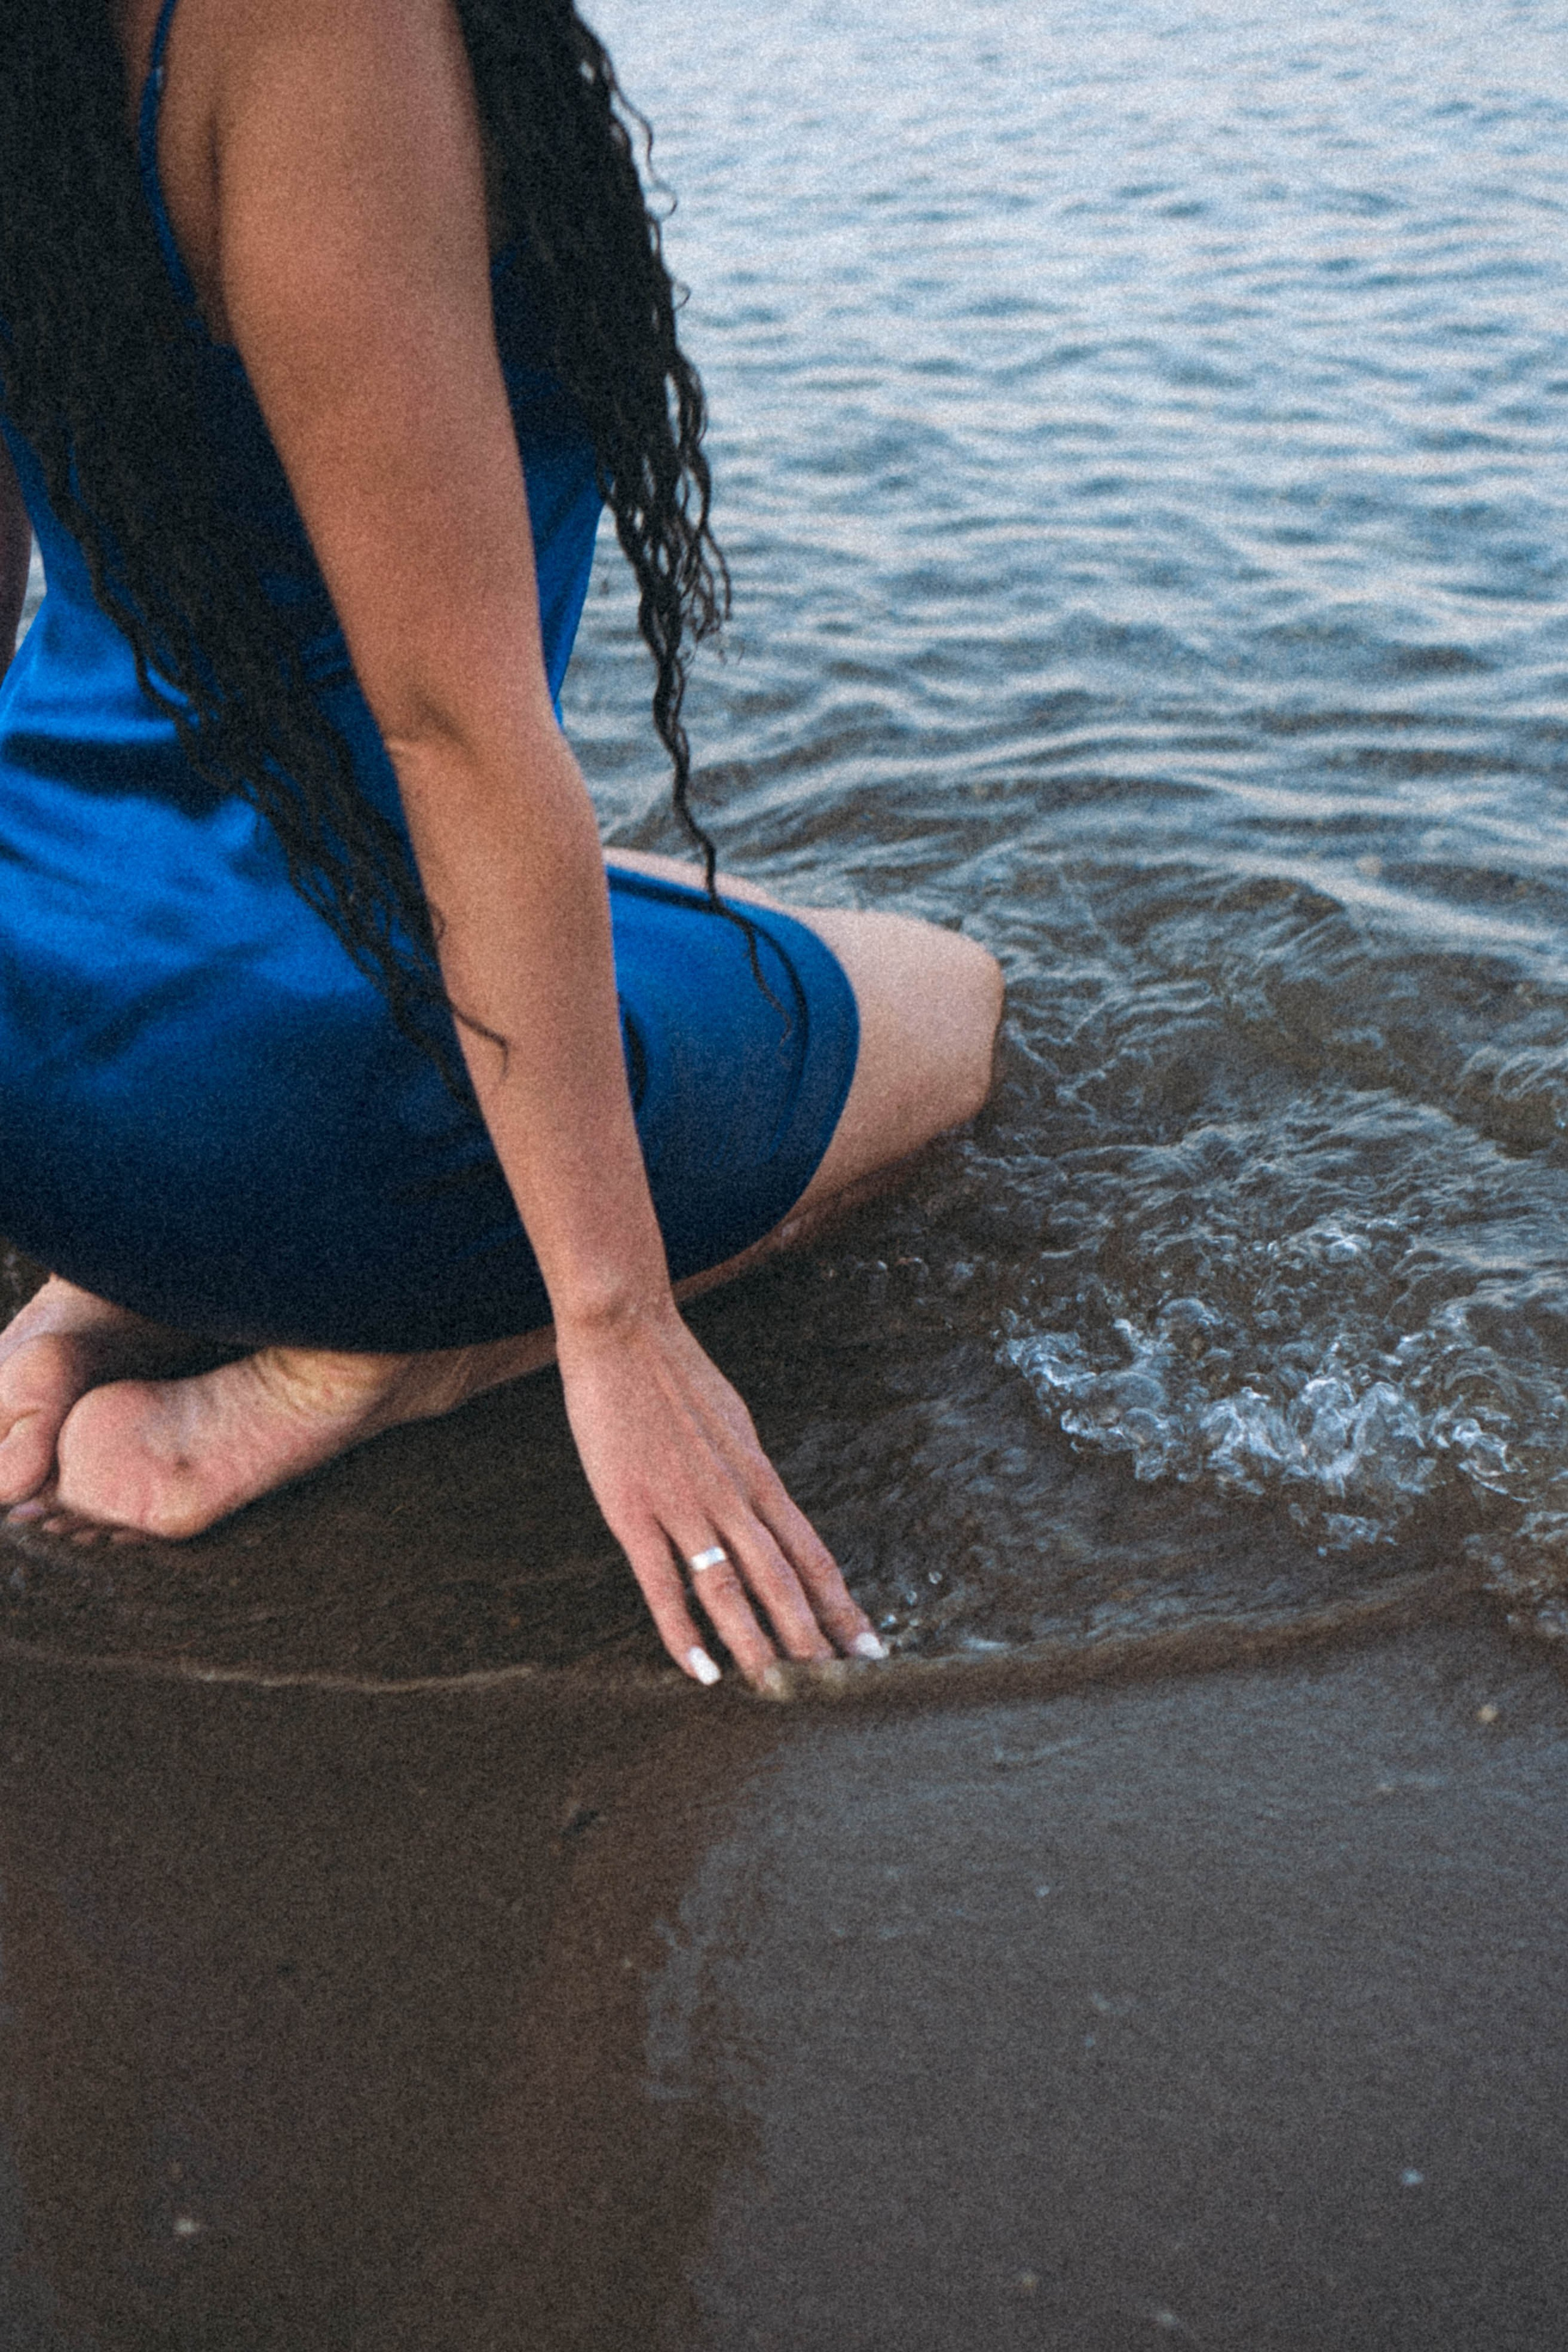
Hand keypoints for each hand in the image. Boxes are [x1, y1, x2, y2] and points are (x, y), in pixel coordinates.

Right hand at [554, 1295, 884, 1687]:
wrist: (624, 1330)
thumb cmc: (675, 1374)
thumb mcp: (732, 1423)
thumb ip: (748, 1472)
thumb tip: (767, 1508)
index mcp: (758, 1475)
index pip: (813, 1552)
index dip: (843, 1603)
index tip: (870, 1646)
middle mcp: (732, 1496)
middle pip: (784, 1578)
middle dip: (814, 1635)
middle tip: (840, 1686)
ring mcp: (684, 1505)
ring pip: (731, 1586)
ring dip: (758, 1642)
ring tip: (779, 1687)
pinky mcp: (633, 1510)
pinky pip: (662, 1581)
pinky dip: (682, 1630)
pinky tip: (701, 1669)